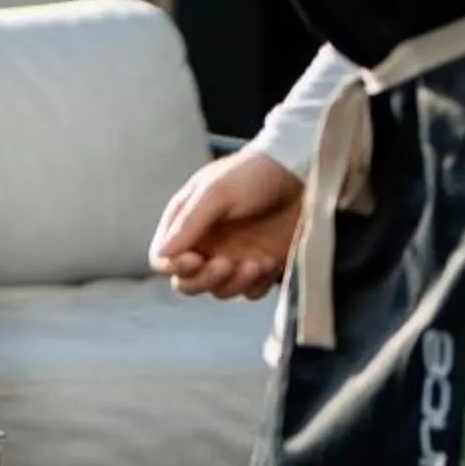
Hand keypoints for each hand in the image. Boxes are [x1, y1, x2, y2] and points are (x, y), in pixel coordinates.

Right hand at [150, 148, 306, 300]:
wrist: (302, 173)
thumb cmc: (254, 173)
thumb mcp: (217, 191)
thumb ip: (188, 222)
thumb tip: (162, 252)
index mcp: (186, 224)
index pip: (163, 258)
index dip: (175, 266)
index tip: (196, 259)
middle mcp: (205, 245)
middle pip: (187, 283)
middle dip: (206, 279)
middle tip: (228, 263)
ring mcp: (232, 258)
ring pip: (219, 291)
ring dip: (236, 282)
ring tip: (257, 261)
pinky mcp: (258, 267)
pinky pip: (250, 292)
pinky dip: (258, 283)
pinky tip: (271, 260)